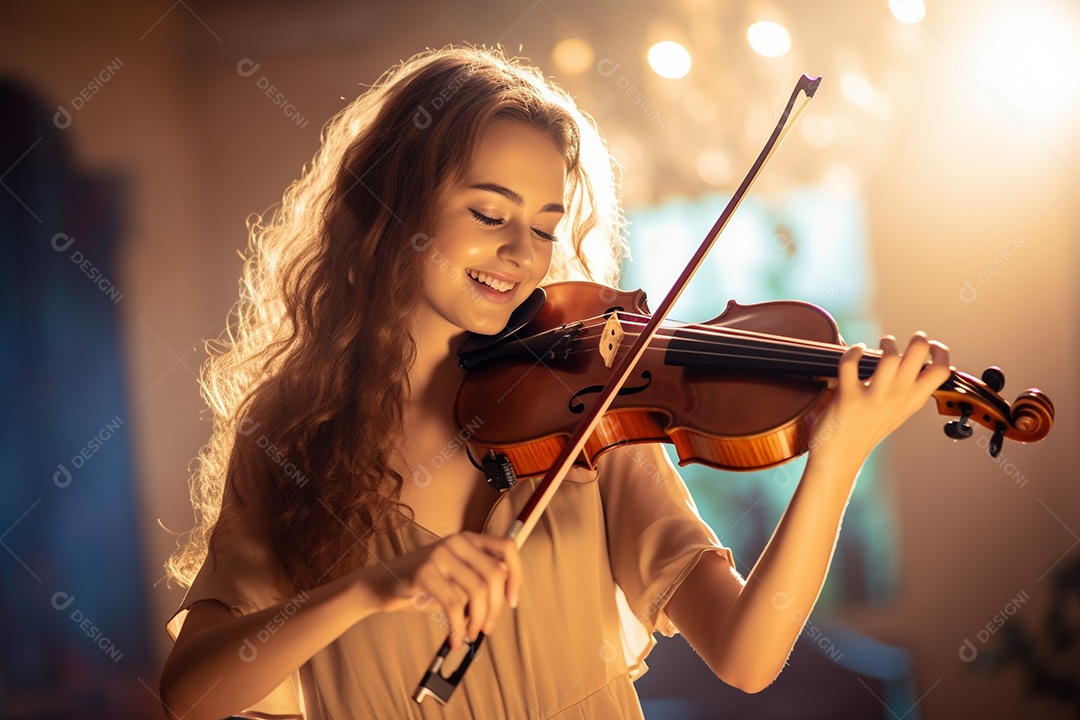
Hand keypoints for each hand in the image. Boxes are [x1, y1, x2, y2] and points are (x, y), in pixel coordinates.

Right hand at [358, 531, 522, 647]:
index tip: (511, 601)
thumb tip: (506, 589)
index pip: (507, 547)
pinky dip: (458, 627)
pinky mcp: (425, 572)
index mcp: (468, 539)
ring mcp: (440, 554)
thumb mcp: (456, 576)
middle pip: (495, 575)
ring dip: (477, 620)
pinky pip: (453, 604)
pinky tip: (454, 637)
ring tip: (469, 634)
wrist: (382, 584)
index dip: (516, 575)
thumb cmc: (424, 583)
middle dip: (495, 608)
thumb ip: (480, 577)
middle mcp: (457, 541)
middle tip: (486, 628)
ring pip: (477, 591)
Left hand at [809, 332, 951, 467]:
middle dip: (919, 339)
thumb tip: (915, 361)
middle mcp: (896, 398)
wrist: (840, 457)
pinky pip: (851, 363)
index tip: (932, 346)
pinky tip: (856, 351)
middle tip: (912, 339)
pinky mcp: (847, 398)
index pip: (941, 371)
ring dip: (887, 343)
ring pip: (889, 357)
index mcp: (912, 401)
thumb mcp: (897, 411)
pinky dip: (853, 351)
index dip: (940, 352)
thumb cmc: (867, 429)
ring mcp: (873, 398)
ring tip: (884, 344)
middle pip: (918, 355)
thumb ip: (907, 390)